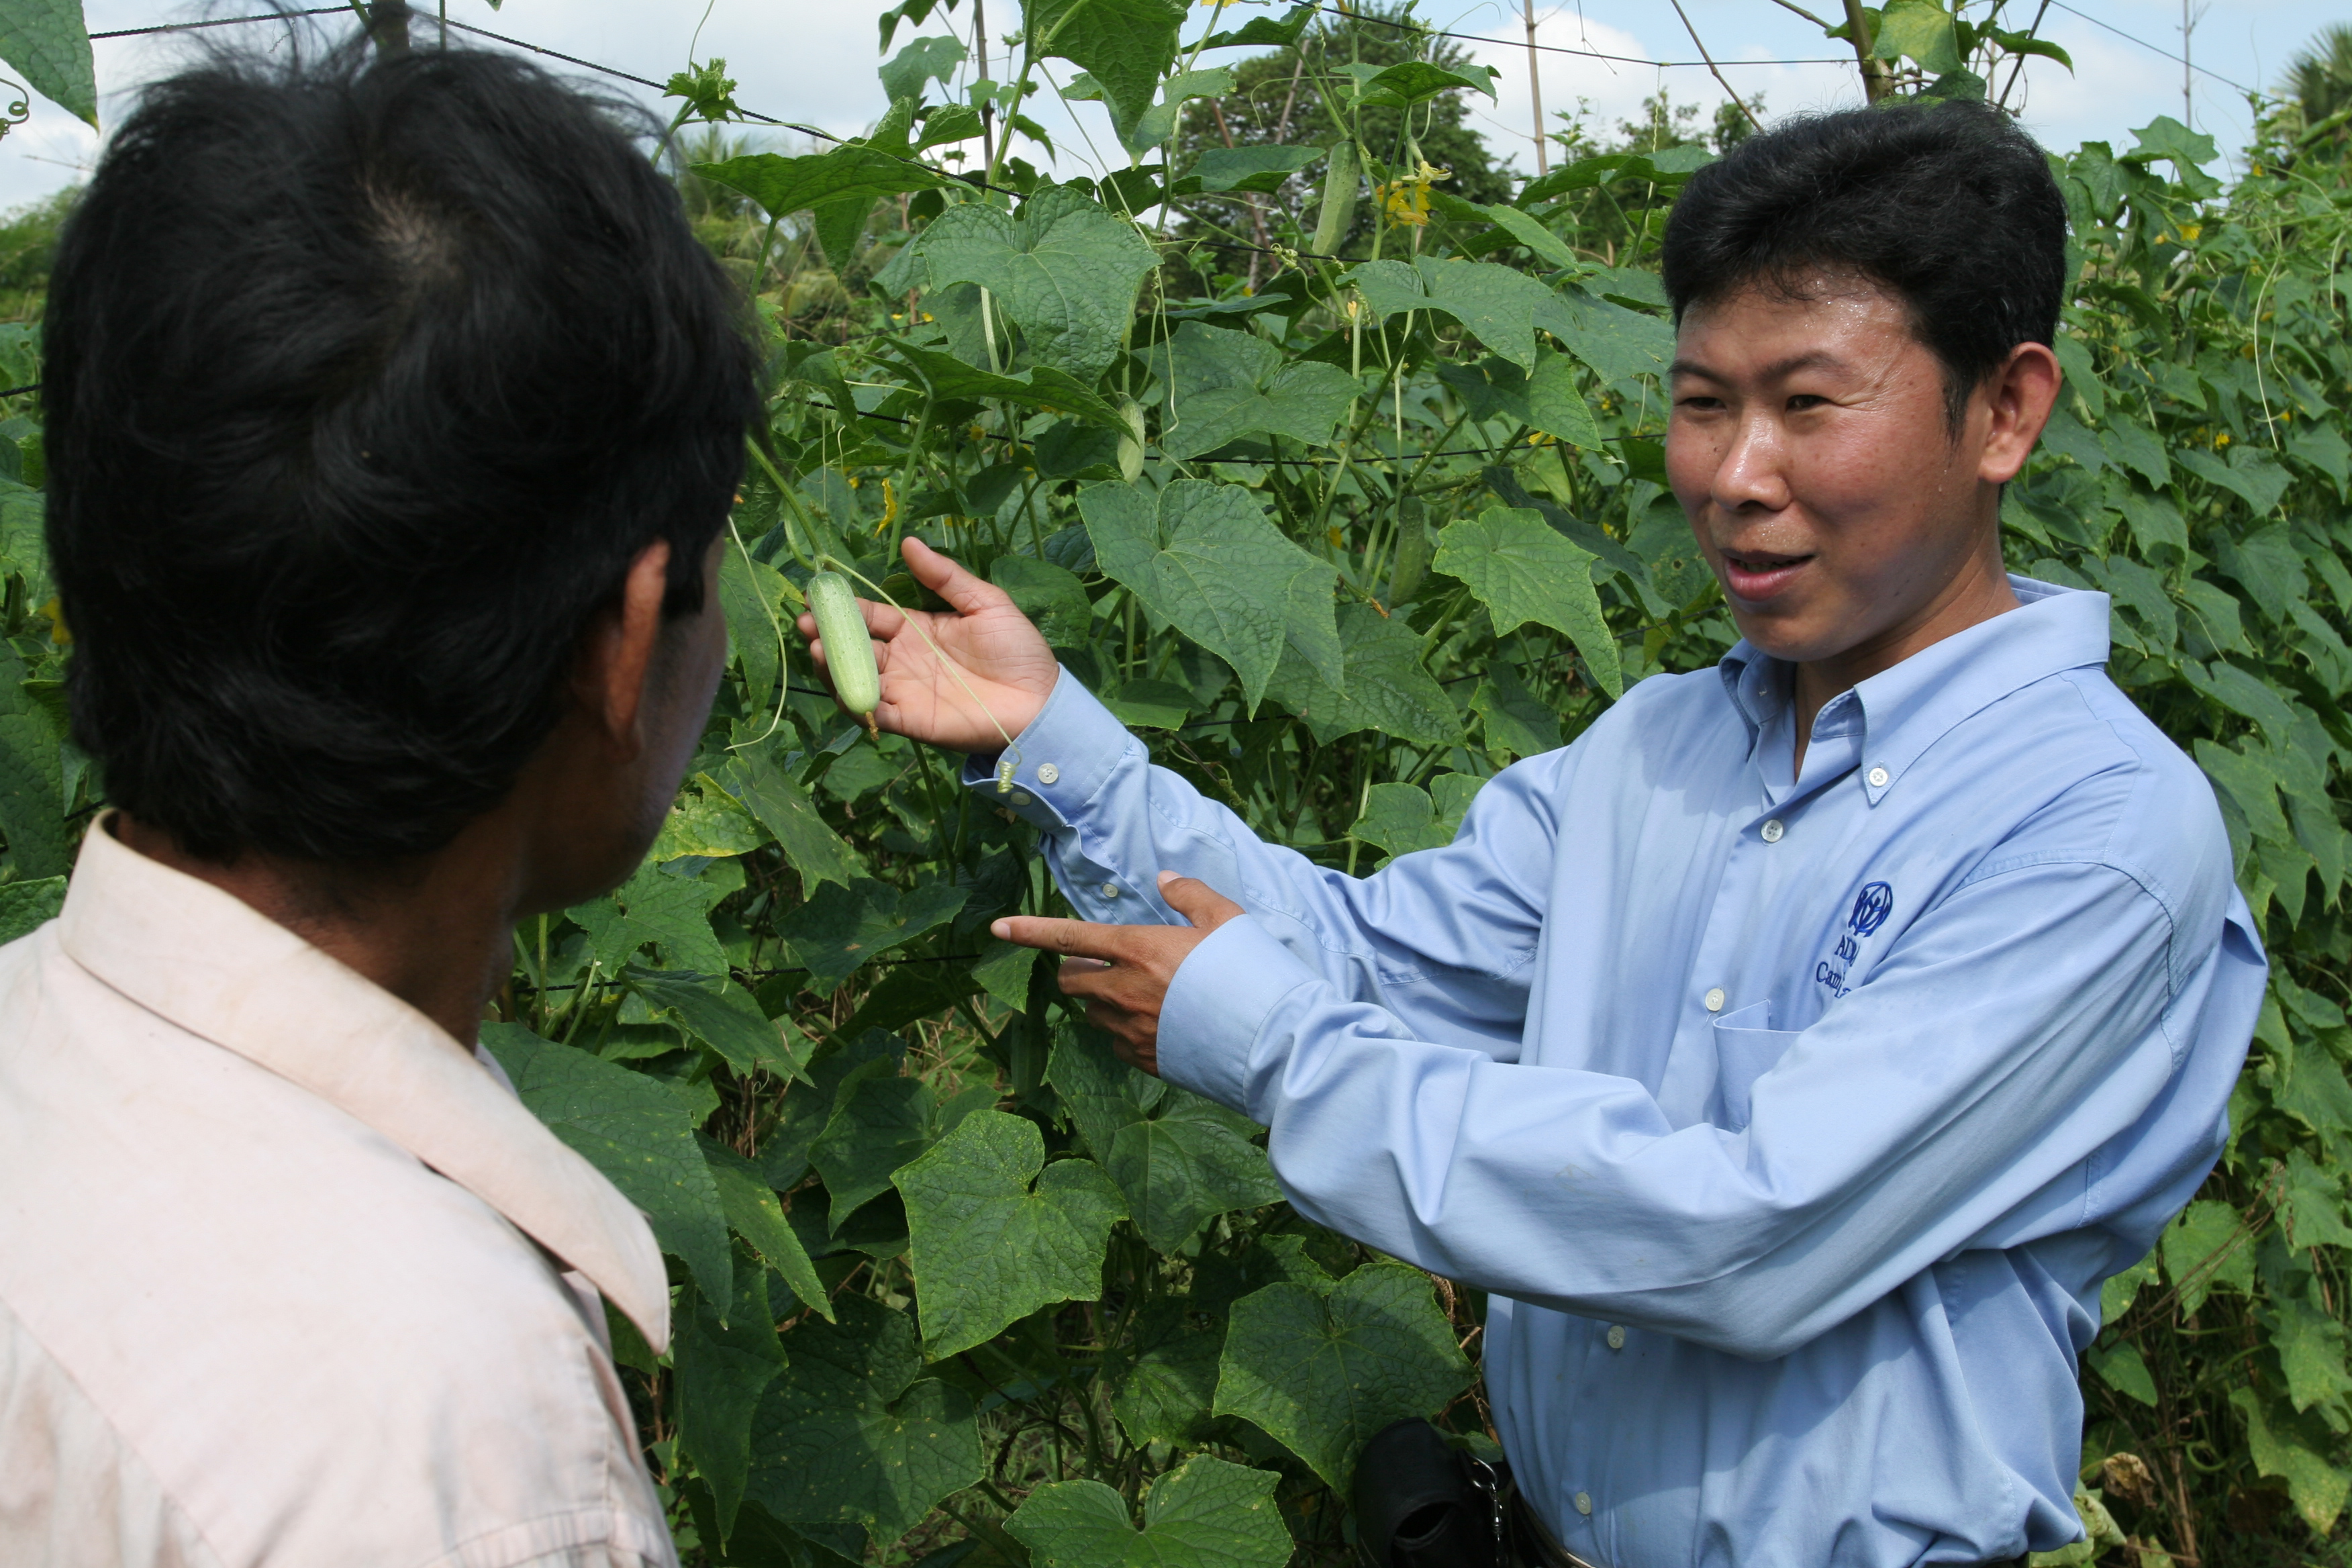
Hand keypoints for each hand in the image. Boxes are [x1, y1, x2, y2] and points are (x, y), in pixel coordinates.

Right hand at [796, 537, 1059, 752]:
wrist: (1041, 699)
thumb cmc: (1018, 650)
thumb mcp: (985, 602)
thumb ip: (945, 577)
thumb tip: (911, 541)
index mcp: (916, 629)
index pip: (870, 615)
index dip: (843, 607)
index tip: (817, 595)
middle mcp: (903, 660)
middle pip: (854, 646)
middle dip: (827, 635)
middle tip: (807, 624)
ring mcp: (903, 691)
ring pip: (856, 678)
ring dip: (834, 666)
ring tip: (820, 649)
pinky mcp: (910, 720)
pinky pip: (874, 712)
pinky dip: (856, 701)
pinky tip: (845, 685)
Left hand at [991, 873, 1244, 1074]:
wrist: (1272, 1040)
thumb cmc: (1251, 972)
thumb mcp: (1226, 918)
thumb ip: (1189, 895)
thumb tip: (1163, 880)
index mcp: (1138, 949)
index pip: (1068, 937)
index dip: (1029, 932)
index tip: (998, 929)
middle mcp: (1123, 990)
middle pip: (1071, 980)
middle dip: (1077, 968)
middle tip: (1107, 962)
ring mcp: (1130, 1029)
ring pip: (1092, 1011)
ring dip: (1102, 998)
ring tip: (1144, 992)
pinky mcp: (1144, 1059)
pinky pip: (1116, 1042)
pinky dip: (1125, 1030)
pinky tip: (1160, 1024)